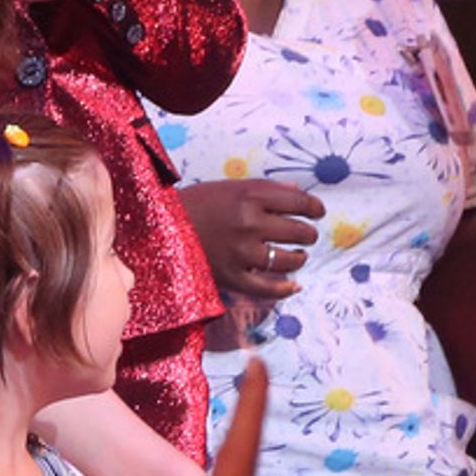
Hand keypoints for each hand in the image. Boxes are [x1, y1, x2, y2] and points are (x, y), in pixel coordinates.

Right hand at [178, 179, 324, 296]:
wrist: (158, 227)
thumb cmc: (195, 204)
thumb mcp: (229, 187)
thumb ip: (265, 189)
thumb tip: (298, 193)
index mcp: (250, 196)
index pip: (299, 202)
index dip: (315, 208)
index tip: (317, 212)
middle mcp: (249, 223)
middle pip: (299, 232)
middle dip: (307, 234)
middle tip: (304, 235)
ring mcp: (241, 252)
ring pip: (288, 260)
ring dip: (298, 259)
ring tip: (296, 256)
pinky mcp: (232, 276)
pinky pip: (268, 288)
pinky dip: (285, 288)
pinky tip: (293, 285)